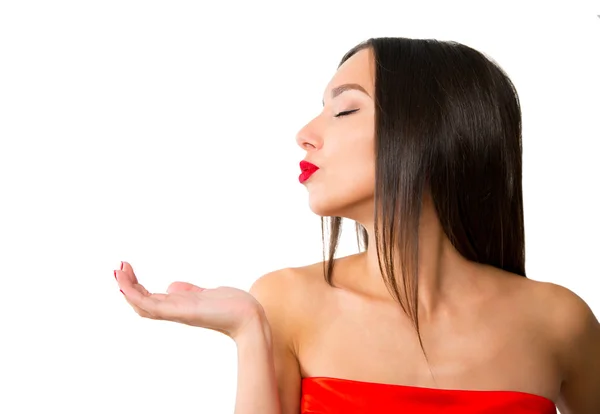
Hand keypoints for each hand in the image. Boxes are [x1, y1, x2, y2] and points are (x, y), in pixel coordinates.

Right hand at [115, 261, 264, 340]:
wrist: (250, 317)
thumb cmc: (233, 306)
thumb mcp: (206, 293)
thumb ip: (188, 291)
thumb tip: (171, 286)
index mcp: (179, 306)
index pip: (149, 299)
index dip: (135, 287)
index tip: (127, 269)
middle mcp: (175, 310)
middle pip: (141, 302)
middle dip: (127, 285)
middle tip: (117, 267)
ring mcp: (177, 312)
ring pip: (142, 305)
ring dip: (127, 289)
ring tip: (117, 271)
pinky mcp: (182, 312)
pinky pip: (152, 307)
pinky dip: (136, 296)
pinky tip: (126, 284)